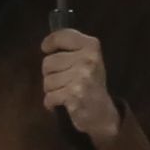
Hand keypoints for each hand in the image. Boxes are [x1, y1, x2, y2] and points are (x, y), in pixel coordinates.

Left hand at [39, 26, 117, 147]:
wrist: (103, 113)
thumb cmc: (91, 84)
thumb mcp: (87, 60)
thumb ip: (71, 49)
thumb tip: (46, 45)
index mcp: (91, 46)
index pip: (61, 36)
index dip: (50, 42)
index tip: (46, 49)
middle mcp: (88, 59)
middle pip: (48, 62)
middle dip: (51, 74)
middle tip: (66, 81)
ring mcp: (82, 77)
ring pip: (47, 81)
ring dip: (52, 90)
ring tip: (66, 92)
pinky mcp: (74, 95)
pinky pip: (49, 97)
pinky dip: (51, 103)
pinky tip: (64, 103)